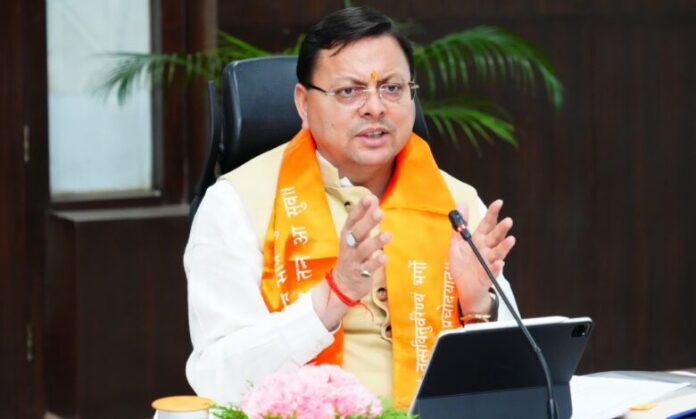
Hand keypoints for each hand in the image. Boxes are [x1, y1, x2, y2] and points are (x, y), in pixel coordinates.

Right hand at [333, 195, 390, 300]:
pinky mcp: (360, 274)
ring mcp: (354, 260)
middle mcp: (349, 245)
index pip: (352, 219)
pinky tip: (384, 256)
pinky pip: (368, 268)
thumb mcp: (357, 235)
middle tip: (379, 213)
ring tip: (387, 235)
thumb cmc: (353, 253)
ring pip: (364, 250)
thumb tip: (373, 197)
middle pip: (357, 232)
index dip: (360, 208)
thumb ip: (365, 217)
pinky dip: (375, 262)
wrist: (343, 283)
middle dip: (368, 222)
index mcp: (347, 233)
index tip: (370, 198)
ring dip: (375, 242)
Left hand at [448, 199, 514, 313]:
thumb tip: (461, 203)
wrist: (463, 287)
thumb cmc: (462, 265)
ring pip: (498, 253)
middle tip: (508, 220)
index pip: (487, 224)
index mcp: (479, 240)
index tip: (499, 202)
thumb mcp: (456, 243)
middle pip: (495, 237)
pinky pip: (493, 270)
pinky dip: (497, 267)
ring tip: (511, 239)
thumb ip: (459, 225)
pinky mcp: (487, 275)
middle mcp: (486, 249)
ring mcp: (488, 262)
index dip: (492, 213)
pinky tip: (500, 263)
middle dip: (501, 229)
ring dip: (504, 246)